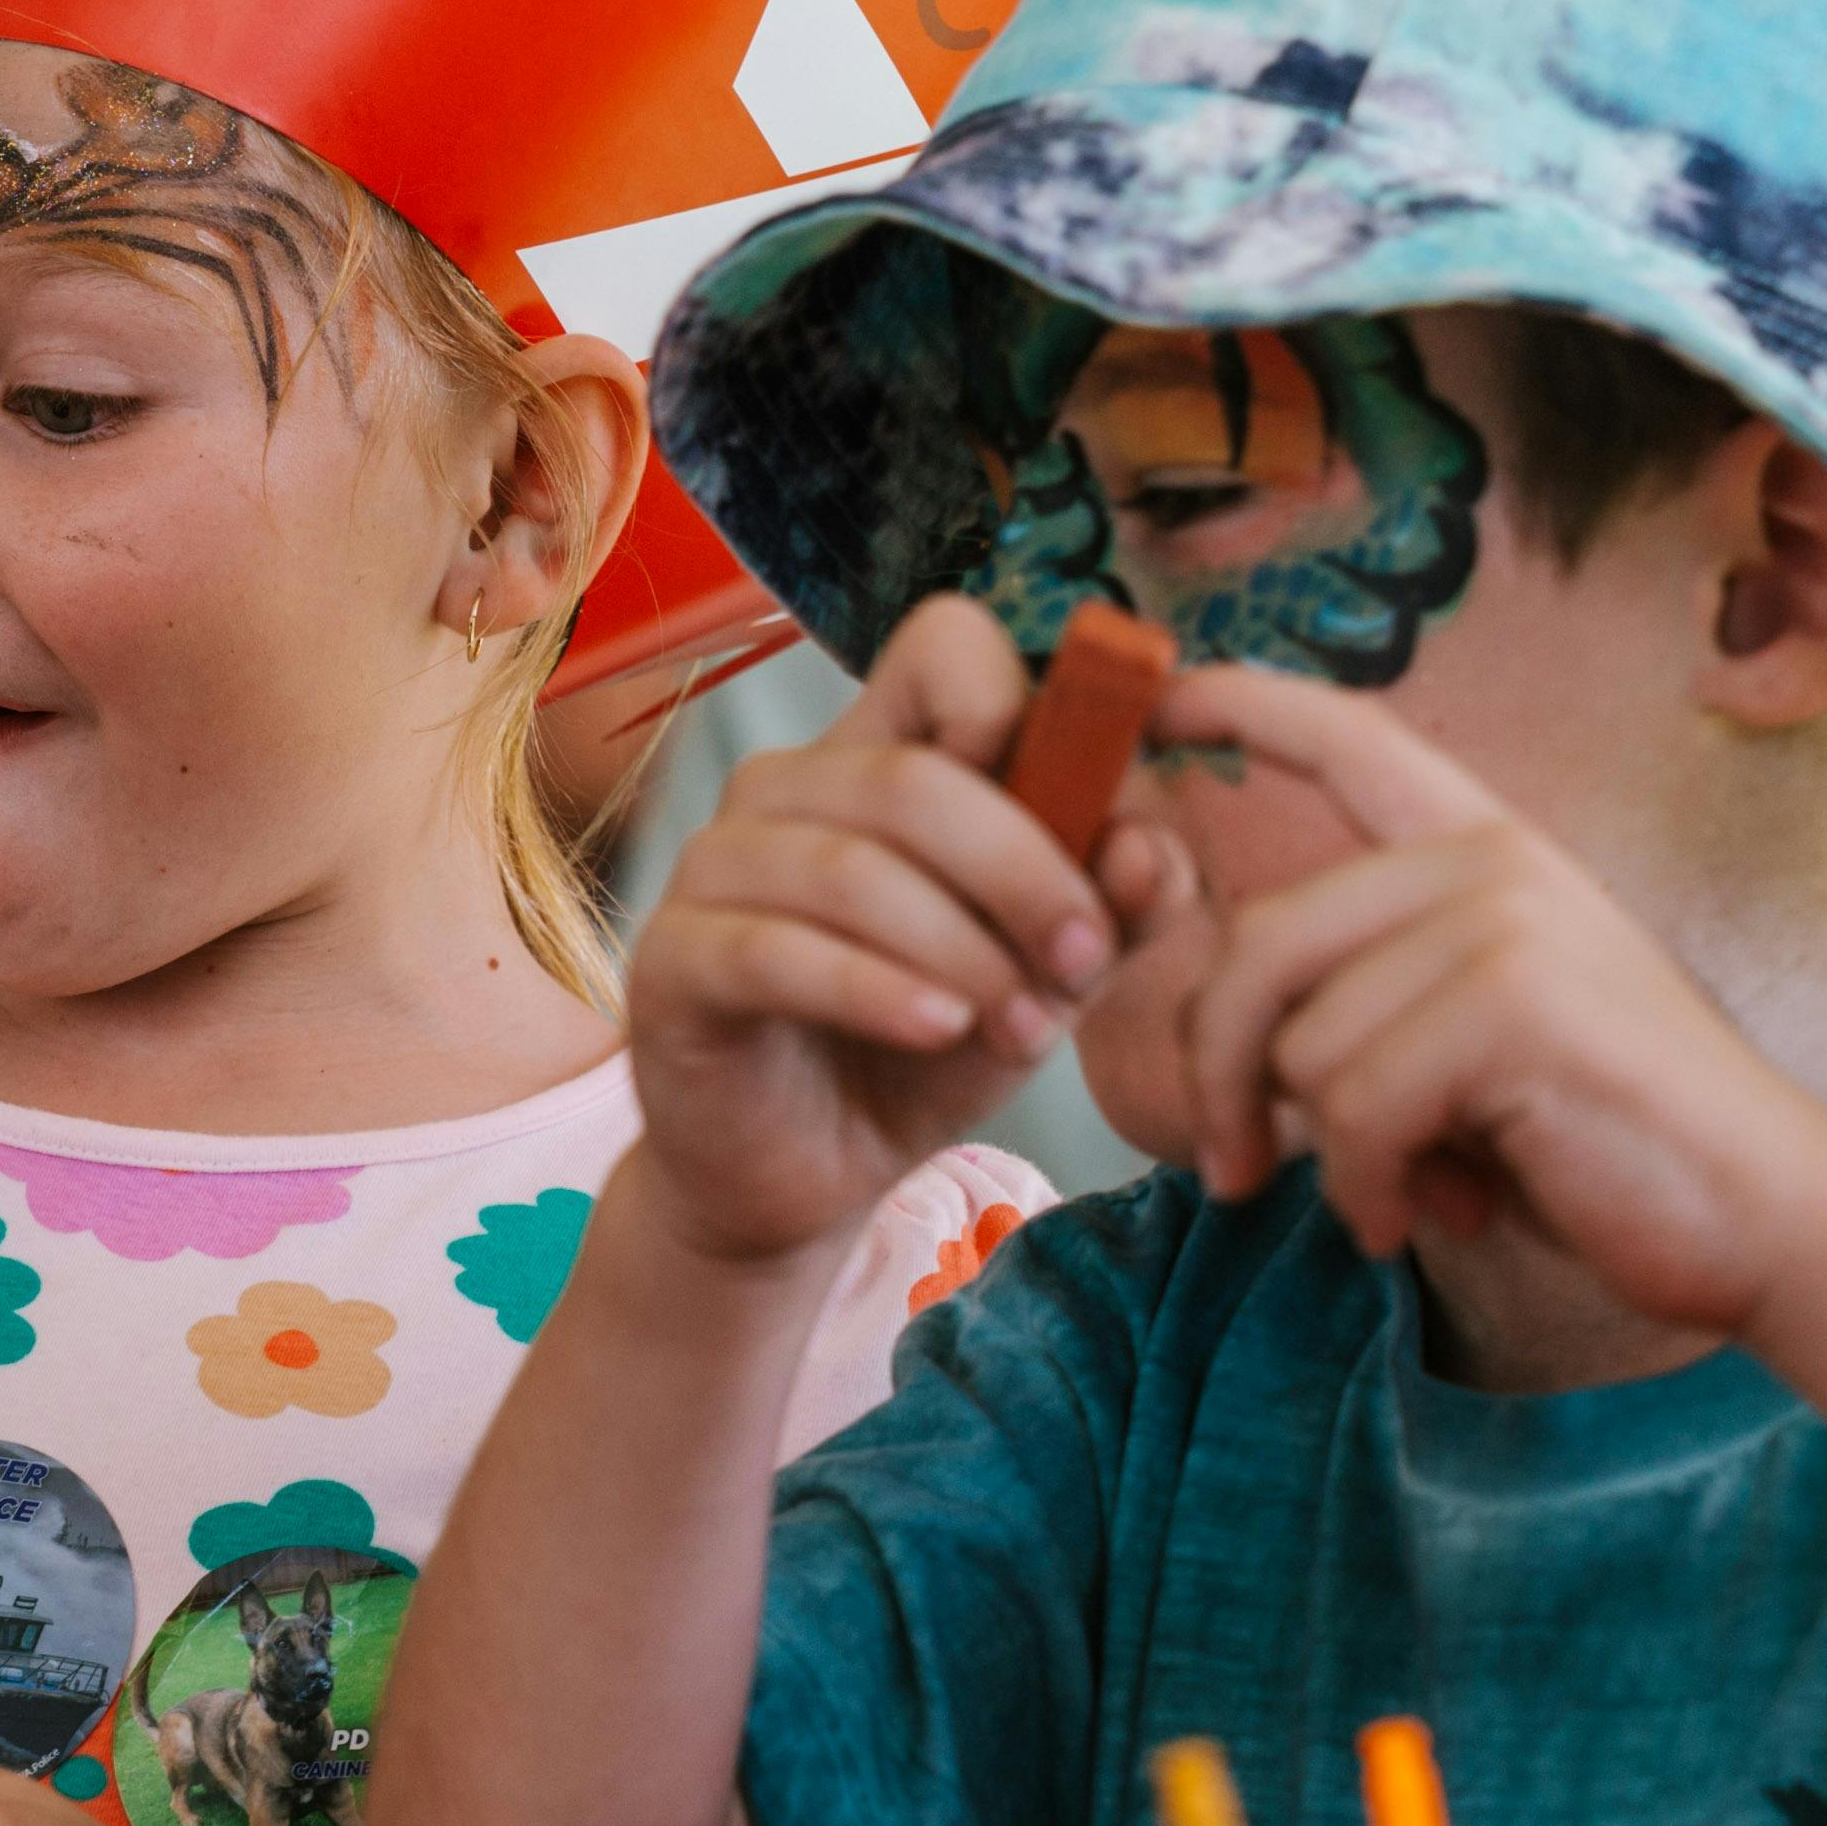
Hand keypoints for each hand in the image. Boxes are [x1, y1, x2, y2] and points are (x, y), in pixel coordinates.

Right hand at [622, 596, 1155, 1265]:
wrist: (801, 1179)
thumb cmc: (920, 1053)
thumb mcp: (1044, 982)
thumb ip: (1111, 915)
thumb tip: (1152, 850)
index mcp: (878, 755)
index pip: (945, 646)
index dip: (1037, 714)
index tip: (1101, 826)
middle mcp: (785, 788)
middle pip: (914, 776)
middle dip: (1025, 873)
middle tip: (1085, 964)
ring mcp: (715, 869)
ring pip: (851, 868)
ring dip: (962, 952)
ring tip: (1022, 1028)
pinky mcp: (674, 962)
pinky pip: (778, 952)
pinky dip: (877, 991)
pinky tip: (938, 1031)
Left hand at [1147, 661, 1826, 1325]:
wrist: (1761, 1213)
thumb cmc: (1606, 1142)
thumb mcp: (1472, 1043)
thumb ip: (1371, 999)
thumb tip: (1230, 1040)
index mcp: (1487, 853)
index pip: (1349, 743)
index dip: (1245, 705)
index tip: (1159, 689)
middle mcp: (1492, 864)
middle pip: (1257, 946)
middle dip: (1219, 1074)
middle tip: (1234, 1169)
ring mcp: (1504, 924)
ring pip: (1300, 1045)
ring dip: (1326, 1153)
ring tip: (1409, 1192)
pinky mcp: (1511, 1005)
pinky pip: (1352, 1108)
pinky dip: (1365, 1189)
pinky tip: (1421, 1216)